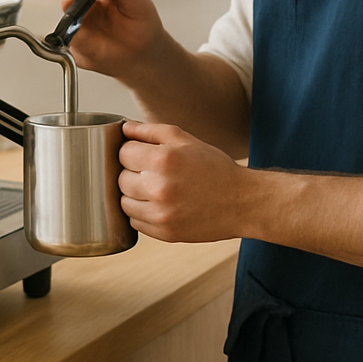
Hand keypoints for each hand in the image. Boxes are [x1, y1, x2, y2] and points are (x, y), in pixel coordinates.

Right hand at [62, 0, 169, 85]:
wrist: (146, 54)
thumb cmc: (141, 23)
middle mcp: (84, 11)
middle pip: (69, 5)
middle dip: (79, 11)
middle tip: (96, 18)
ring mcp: (80, 31)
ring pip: (66, 28)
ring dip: (81, 32)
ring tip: (102, 38)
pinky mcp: (78, 51)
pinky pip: (70, 49)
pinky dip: (82, 49)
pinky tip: (99, 50)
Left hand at [118, 120, 246, 242]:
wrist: (242, 202)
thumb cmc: (214, 168)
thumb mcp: (186, 140)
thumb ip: (151, 131)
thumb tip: (124, 128)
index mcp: (163, 160)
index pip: (123, 153)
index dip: (131, 151)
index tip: (142, 154)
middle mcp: (159, 188)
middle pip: (120, 179)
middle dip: (132, 172)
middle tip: (151, 171)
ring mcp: (161, 214)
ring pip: (123, 202)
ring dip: (133, 194)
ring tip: (154, 188)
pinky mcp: (164, 233)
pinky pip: (135, 222)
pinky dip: (141, 213)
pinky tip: (159, 204)